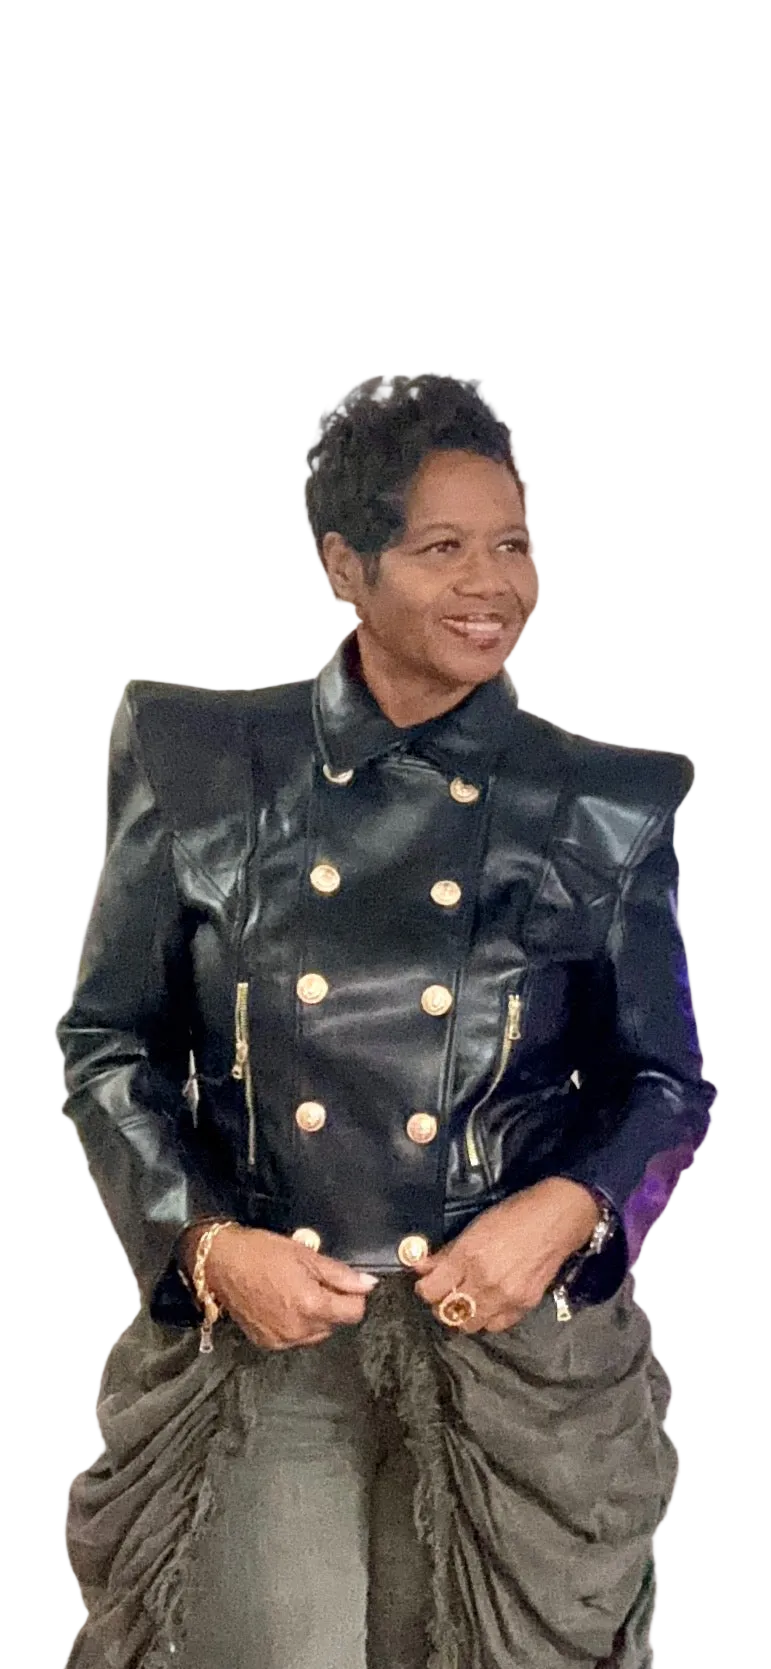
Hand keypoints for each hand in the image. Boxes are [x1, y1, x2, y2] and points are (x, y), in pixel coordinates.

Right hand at [182, 1223, 378, 1350]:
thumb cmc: (261, 1253)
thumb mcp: (306, 1255)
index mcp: (311, 1306)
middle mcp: (298, 1329)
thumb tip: (368, 1284)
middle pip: (335, 1323)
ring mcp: (282, 1340)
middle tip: (312, 1280)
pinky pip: (295, 1337)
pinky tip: (281, 1303)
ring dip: (314, 1316)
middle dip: (332, 1304)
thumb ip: (341, 1274)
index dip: (353, 1295)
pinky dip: (295, 1323)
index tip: (343, 1282)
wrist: (220, 1263)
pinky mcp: (267, 1343)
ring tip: (294, 1290)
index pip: (354, 1312)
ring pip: (316, 1332)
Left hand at [411, 1178, 600, 1333]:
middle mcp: (484, 1281)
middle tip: (446, 1293)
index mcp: (468, 1256)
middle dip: (441, 1304)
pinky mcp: (523, 1306)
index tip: (427, 1284)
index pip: (431, 1290)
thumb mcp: (474, 1228)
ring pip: (470, 1325)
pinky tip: (489, 1304)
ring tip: (467, 1300)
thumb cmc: (512, 1215)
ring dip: (463, 1315)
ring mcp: (505, 1297)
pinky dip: (488, 1319)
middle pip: (448, 1312)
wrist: (556, 1220)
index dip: (424, 1289)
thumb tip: (420, 1266)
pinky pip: (495, 1325)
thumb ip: (446, 1252)